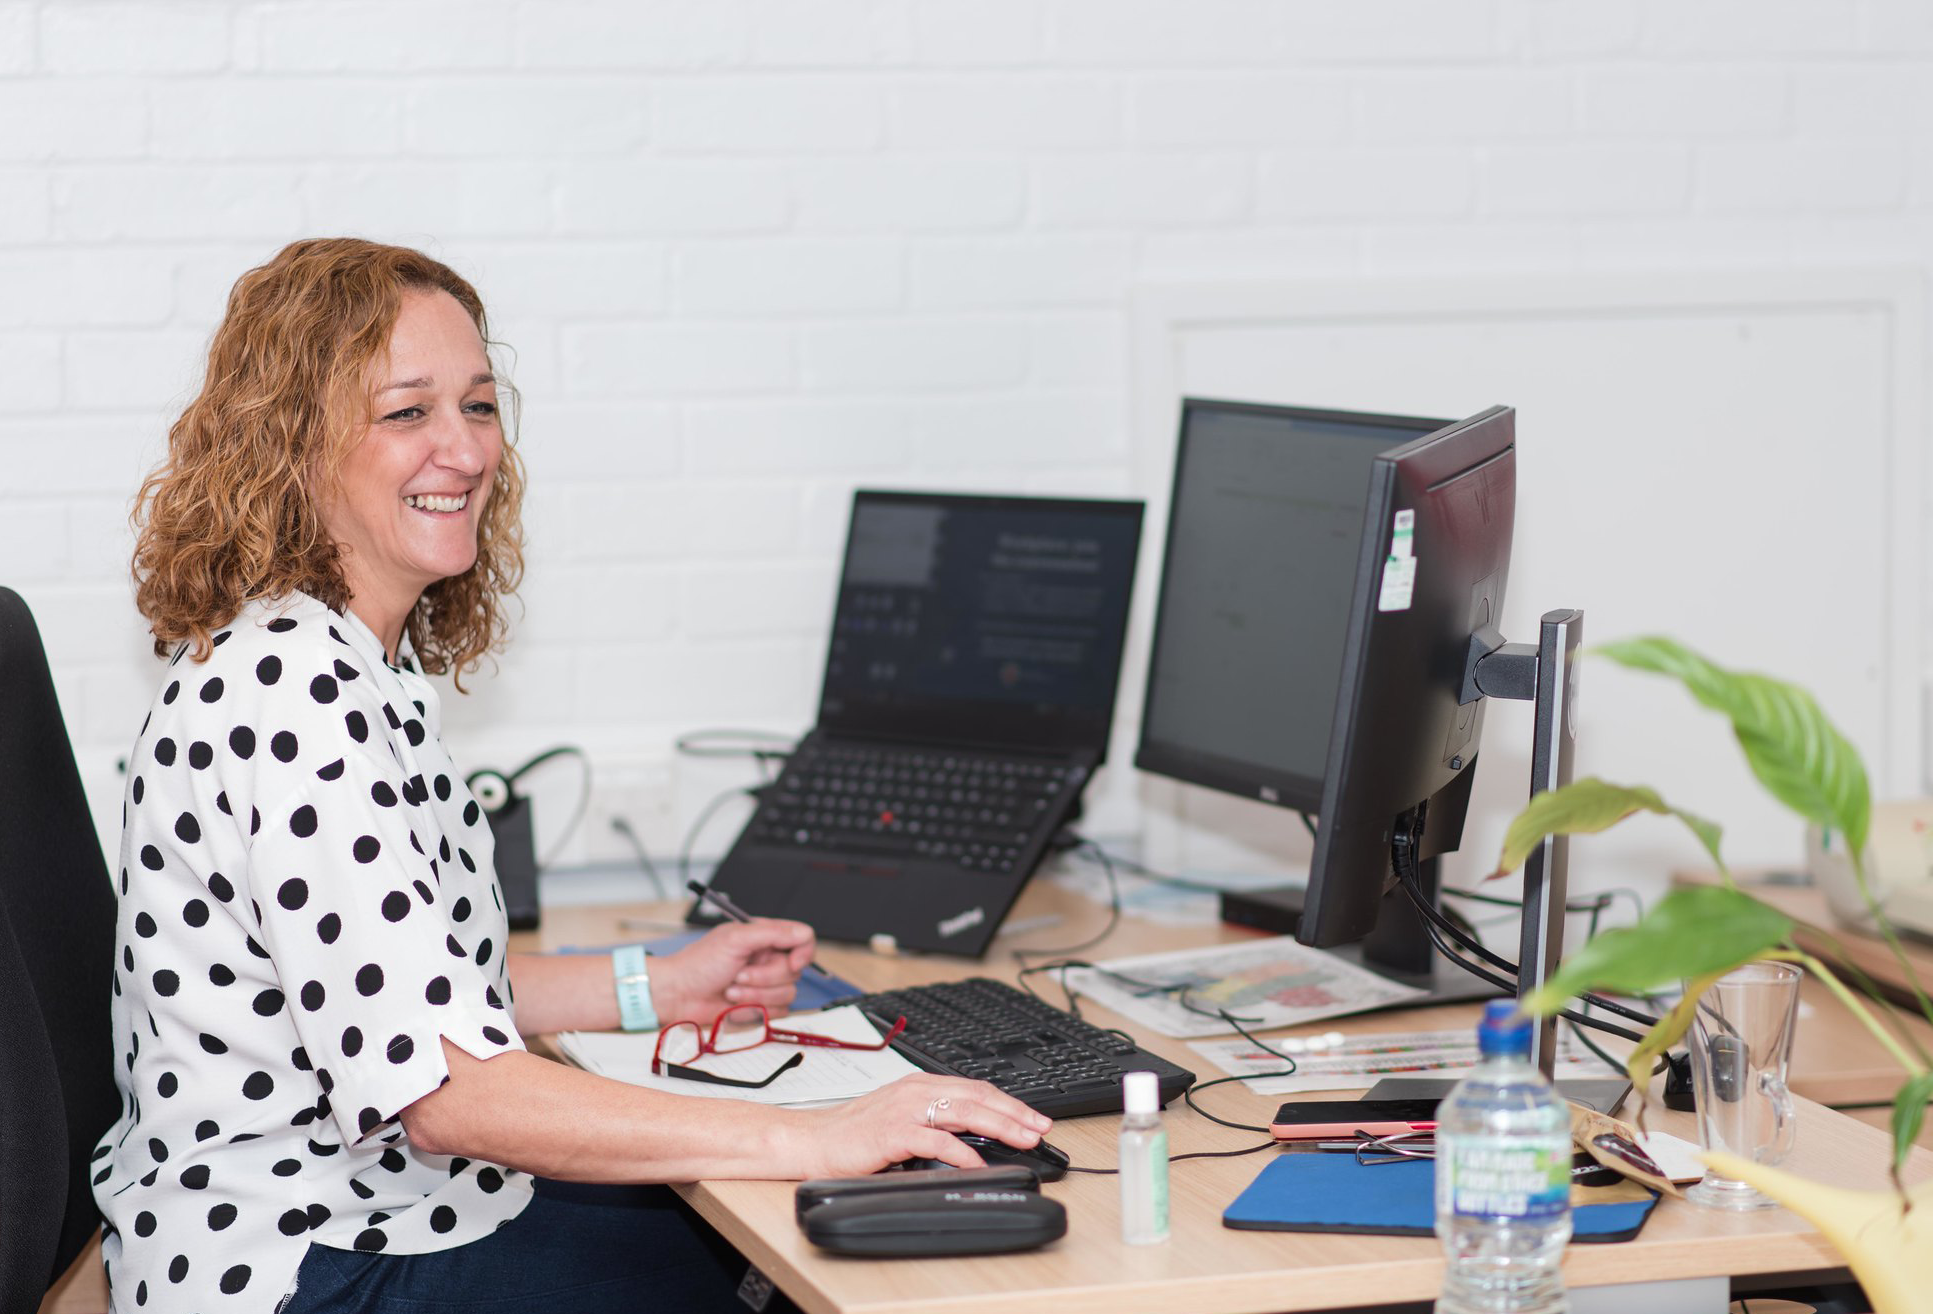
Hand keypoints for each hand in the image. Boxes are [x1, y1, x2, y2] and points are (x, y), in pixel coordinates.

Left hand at [652, 918, 816, 1023]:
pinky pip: (776, 1012)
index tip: (792, 961)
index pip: (803, 938)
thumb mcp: (735, 939)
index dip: (803, 952)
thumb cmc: (699, 964)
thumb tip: (802, 933)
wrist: (679, 995)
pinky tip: (734, 1003)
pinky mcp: (760, 1006)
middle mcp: (768, 959)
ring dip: (755, 994)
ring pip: (787, 994)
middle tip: (739, 973)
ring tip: (731, 989)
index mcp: (765, 937)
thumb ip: (773, 933)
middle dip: (764, 976)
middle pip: (795, 971)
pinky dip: (753, 1009)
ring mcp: (765, 984)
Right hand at [789, 1074, 1053, 1178]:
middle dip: (1015, 1113)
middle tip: (1041, 1128)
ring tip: (1023, 1140)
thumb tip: (976, 1140)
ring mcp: (904, 1110)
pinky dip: (962, 1152)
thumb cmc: (854, 1135)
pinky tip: (979, 1162)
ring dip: (1000, 1126)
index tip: (1034, 1118)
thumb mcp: (901, 1120)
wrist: (812, 1141)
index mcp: (920, 1085)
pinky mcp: (892, 1133)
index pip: (976, 1089)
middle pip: (977, 1097)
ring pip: (964, 1112)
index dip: (1009, 1103)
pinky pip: (936, 1141)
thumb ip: (934, 1123)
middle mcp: (916, 1091)